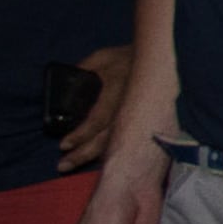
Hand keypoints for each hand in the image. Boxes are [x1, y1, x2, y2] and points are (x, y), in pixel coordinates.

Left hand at [53, 43, 135, 171]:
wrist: (160, 60)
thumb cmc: (127, 58)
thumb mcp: (102, 57)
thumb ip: (83, 69)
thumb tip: (63, 83)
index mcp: (118, 92)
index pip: (98, 119)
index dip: (81, 134)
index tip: (63, 144)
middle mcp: (127, 109)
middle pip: (106, 139)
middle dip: (83, 154)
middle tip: (62, 165)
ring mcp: (135, 118)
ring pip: (115, 143)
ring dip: (92, 157)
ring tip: (71, 165)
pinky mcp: (140, 123)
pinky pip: (123, 141)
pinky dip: (108, 152)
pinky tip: (95, 160)